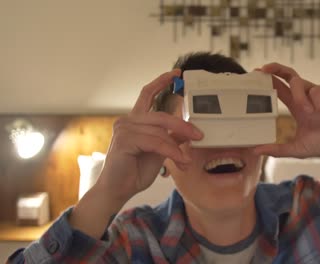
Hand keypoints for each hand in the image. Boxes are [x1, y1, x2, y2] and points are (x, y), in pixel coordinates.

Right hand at [96, 69, 202, 202]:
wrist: (119, 190)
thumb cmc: (135, 171)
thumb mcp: (160, 151)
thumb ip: (171, 137)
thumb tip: (189, 130)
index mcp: (136, 120)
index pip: (148, 94)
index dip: (162, 81)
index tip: (176, 73)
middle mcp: (128, 121)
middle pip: (161, 115)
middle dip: (182, 125)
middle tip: (199, 136)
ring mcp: (124, 129)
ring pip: (160, 131)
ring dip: (177, 147)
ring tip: (186, 161)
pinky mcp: (125, 140)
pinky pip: (155, 142)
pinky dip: (171, 152)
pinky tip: (179, 161)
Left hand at [253, 62, 319, 160]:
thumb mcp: (299, 148)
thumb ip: (278, 150)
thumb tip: (255, 151)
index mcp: (298, 107)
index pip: (280, 90)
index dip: (269, 81)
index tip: (254, 74)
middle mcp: (307, 97)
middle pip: (289, 76)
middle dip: (276, 69)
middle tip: (264, 69)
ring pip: (300, 83)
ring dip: (301, 97)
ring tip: (309, 113)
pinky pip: (319, 90)